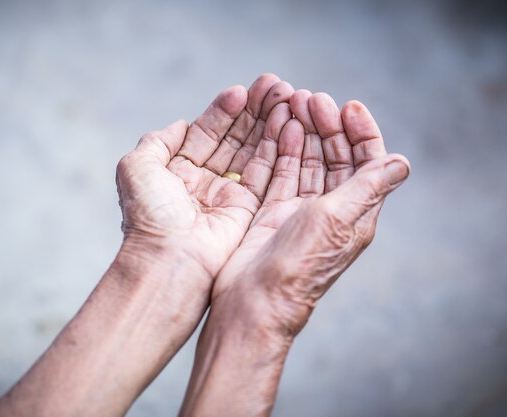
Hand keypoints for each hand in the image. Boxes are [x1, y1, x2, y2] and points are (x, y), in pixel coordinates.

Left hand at [116, 74, 293, 283]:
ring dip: (269, 123)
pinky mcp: (249, 209)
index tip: (240, 91)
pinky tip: (287, 122)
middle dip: (253, 111)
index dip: (223, 111)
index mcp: (178, 171)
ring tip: (285, 96)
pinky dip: (278, 147)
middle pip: (234, 138)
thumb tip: (179, 124)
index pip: (206, 132)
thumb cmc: (149, 215)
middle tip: (273, 85)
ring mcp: (228, 195)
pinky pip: (267, 172)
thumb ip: (156, 141)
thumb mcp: (136, 167)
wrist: (169, 258)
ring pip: (253, 151)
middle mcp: (204, 181)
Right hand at [179, 91, 409, 416]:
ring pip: (307, 160)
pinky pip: (282, 172)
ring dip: (304, 131)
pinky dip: (283, 149)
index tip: (348, 107)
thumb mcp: (340, 218)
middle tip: (313, 98)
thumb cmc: (299, 264)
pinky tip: (282, 126)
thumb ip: (369, 186)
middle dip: (327, 125)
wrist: (255, 300)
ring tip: (294, 102)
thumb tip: (402, 162)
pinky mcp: (273, 211)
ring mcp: (299, 210)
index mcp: (356, 212)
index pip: (367, 162)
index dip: (361, 132)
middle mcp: (330, 209)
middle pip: (335, 156)